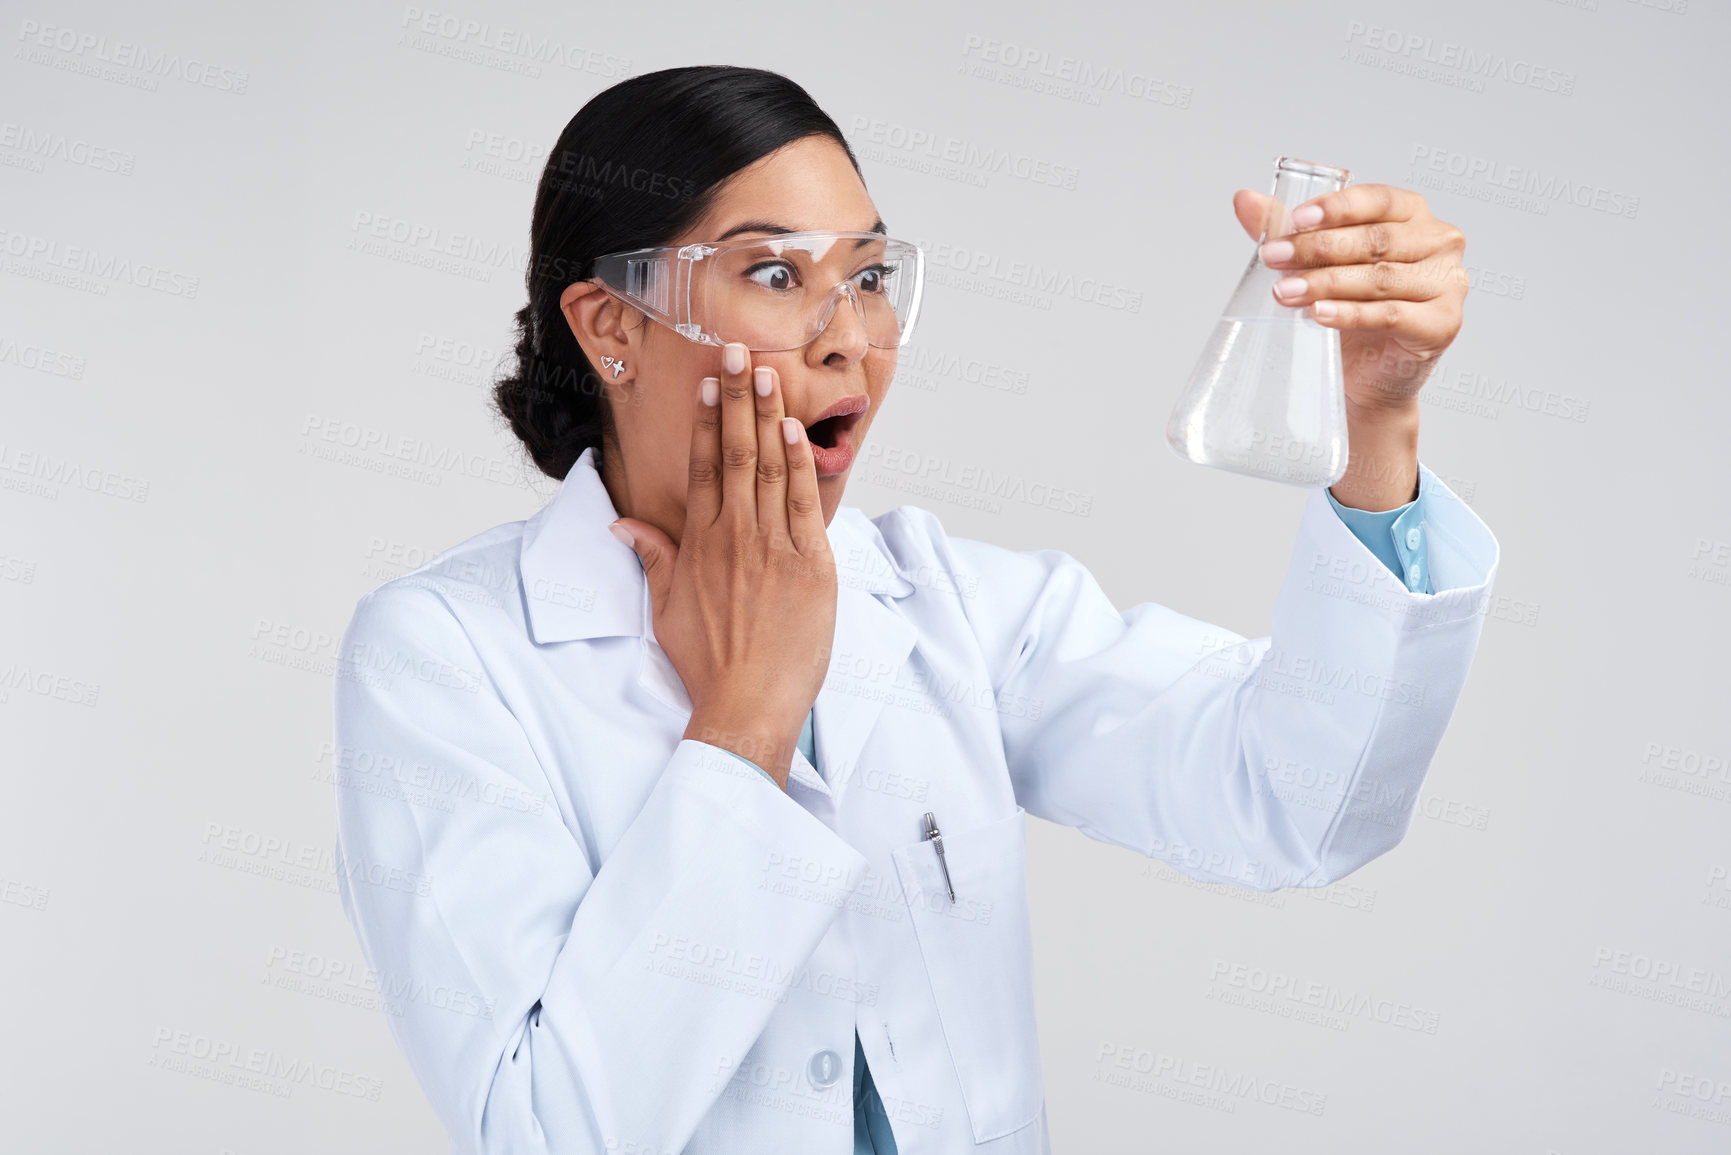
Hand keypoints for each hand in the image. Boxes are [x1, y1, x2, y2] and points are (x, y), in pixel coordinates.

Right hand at [608, 343, 835, 788]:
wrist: (746, 704)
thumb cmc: (708, 662)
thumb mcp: (666, 607)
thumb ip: (652, 556)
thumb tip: (622, 525)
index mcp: (699, 543)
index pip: (703, 466)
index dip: (707, 419)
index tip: (710, 382)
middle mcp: (733, 536)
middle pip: (735, 453)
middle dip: (737, 399)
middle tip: (738, 352)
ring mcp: (773, 548)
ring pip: (770, 469)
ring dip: (769, 418)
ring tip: (767, 374)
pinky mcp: (811, 566)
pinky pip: (805, 504)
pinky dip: (801, 465)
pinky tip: (796, 430)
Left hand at [1234, 183, 1468, 507]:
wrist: (1364, 375)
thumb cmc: (1347, 309)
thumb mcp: (1314, 263)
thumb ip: (1288, 230)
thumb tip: (1244, 198)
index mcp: (1413, 215)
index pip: (1378, 199)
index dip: (1336, 208)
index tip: (1295, 220)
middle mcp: (1439, 243)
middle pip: (1376, 240)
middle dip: (1318, 249)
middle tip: (1274, 258)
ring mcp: (1447, 283)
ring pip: (1380, 277)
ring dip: (1327, 282)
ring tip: (1286, 291)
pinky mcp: (1443, 323)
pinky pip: (1391, 314)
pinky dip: (1351, 313)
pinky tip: (1320, 314)